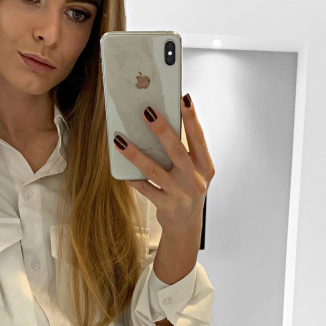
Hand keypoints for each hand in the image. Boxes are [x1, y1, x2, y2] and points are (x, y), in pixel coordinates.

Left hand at [113, 94, 214, 236]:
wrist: (186, 226)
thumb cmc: (188, 190)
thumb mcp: (194, 172)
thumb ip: (185, 152)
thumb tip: (160, 124)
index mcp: (205, 167)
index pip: (199, 138)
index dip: (191, 118)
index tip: (183, 98)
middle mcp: (196, 180)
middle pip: (177, 151)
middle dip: (162, 131)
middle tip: (147, 112)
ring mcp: (181, 194)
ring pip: (156, 170)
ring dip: (136, 154)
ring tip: (120, 140)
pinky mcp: (167, 206)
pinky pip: (145, 189)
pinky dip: (133, 178)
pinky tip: (122, 168)